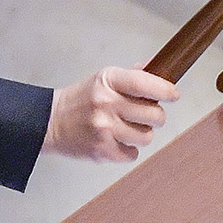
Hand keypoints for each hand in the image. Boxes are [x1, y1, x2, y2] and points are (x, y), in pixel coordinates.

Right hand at [42, 67, 178, 162]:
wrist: (49, 121)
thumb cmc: (80, 100)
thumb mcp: (103, 79)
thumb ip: (132, 76)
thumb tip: (159, 69)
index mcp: (108, 81)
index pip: (146, 84)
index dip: (166, 90)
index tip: (173, 94)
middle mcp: (106, 104)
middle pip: (154, 115)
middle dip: (155, 116)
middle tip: (144, 114)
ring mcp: (105, 129)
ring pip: (146, 136)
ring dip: (141, 133)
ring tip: (126, 128)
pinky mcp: (102, 151)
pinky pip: (133, 154)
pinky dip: (128, 149)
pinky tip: (116, 140)